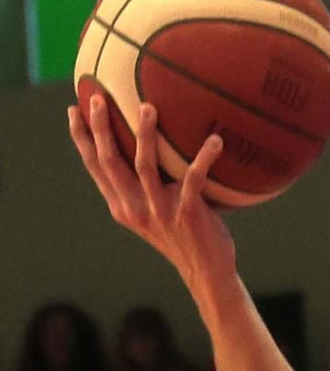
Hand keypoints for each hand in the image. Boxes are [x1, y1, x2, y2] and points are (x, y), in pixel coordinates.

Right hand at [68, 90, 236, 301]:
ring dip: (145, 135)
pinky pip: (194, 179)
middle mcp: (135, 208)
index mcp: (123, 206)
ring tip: (148, 107)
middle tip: (98, 98)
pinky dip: (205, 158)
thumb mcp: (154, 213)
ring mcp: (160, 211)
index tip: (73, 110)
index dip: (82, 138)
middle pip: (110, 161)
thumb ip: (145, 186)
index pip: (95, 167)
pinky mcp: (187, 214)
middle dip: (101, 128)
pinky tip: (215, 140)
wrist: (207, 272)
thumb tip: (147, 145)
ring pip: (145, 166)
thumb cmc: (184, 236)